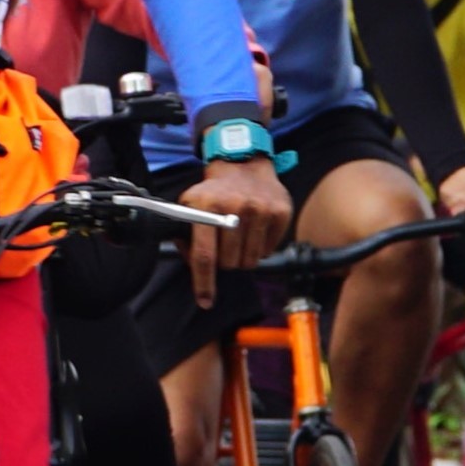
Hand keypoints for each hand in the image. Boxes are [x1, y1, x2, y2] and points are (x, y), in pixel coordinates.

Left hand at [179, 153, 291, 297]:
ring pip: (250, 260)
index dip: (204, 282)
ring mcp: (260, 210)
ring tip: (239, 238)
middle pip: (229, 262)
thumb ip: (184, 235)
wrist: (243, 164)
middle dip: (224, 262)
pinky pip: (269, 250)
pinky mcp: (280, 212)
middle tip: (224, 247)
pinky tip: (254, 230)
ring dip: (242, 257)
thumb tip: (191, 266)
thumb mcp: (189, 205)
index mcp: (205, 207)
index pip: (204, 255)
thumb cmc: (214, 191)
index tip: (205, 301)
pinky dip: (260, 248)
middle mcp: (234, 208)